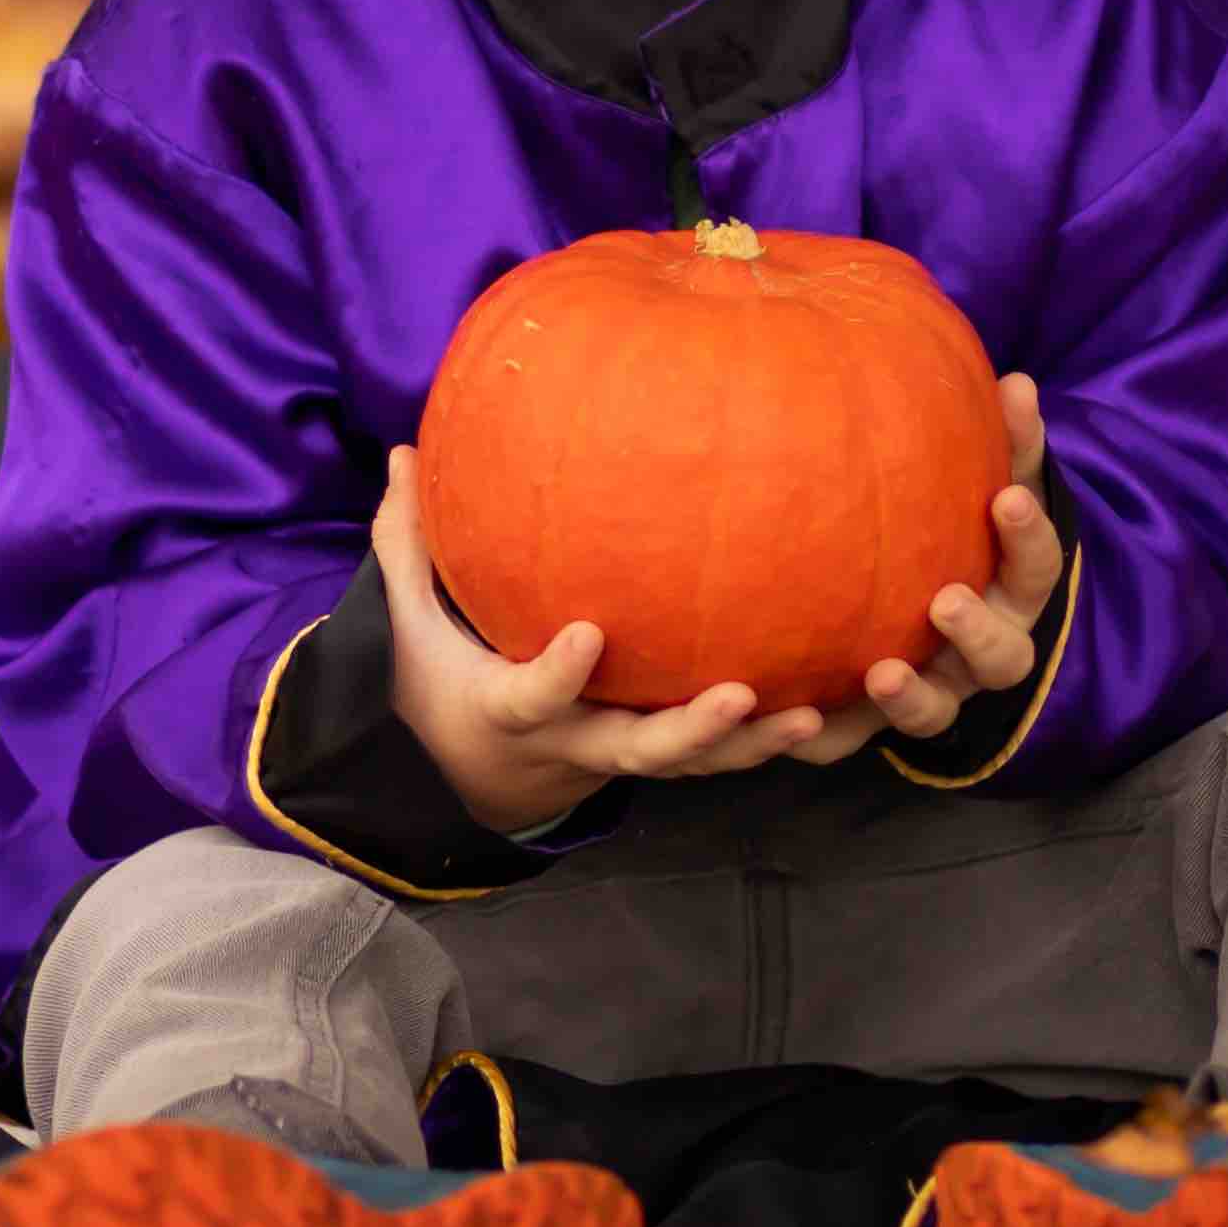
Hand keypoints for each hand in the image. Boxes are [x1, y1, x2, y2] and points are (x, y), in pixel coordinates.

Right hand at [375, 442, 834, 835]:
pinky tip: (825, 708)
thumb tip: (402, 451)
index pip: (534, 697)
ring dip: (749, 744)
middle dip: (690, 730)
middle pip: (637, 749)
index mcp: (510, 710)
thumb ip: (408, 544)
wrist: (470, 775)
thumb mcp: (409, 625)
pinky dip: (763, 742)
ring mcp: (620, 754)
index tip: (589, 632)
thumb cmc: (441, 682)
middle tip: (739, 694)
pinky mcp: (654, 757)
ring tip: (807, 714)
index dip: (561, 674)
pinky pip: (714, 758)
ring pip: (690, 764)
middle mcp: (575, 743)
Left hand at [787, 373, 1061, 765]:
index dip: (1028, 537)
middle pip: (1001, 660)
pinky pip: (847, 741)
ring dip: (911, 699)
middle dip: (977, 633)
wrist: (915, 611)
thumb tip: (1018, 380)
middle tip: (946, 599)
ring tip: (882, 673)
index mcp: (1012, 592)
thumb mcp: (986, 485)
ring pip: (933, 714)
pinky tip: (793, 717)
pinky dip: (825, 736)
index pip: (1037, 567)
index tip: (1006, 498)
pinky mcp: (868, 725)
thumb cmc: (955, 531)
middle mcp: (980, 653)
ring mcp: (931, 693)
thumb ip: (1005, 443)